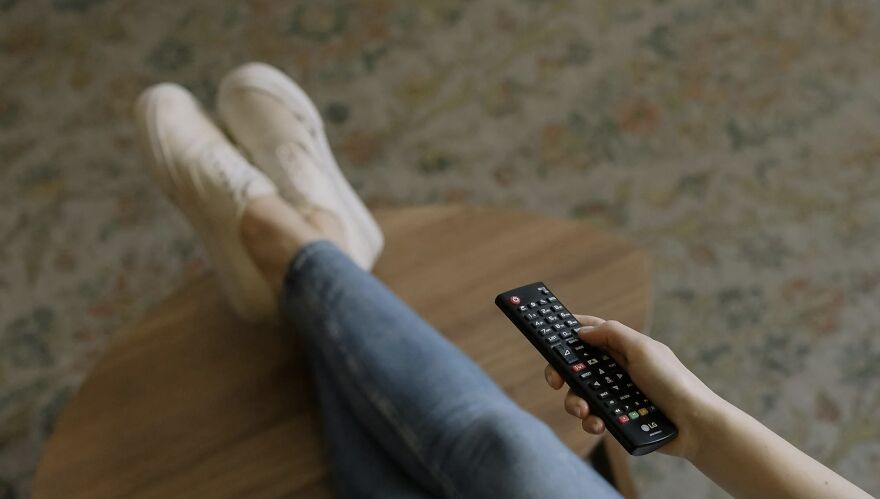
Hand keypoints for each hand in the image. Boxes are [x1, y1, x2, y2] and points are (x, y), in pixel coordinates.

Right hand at [544, 315, 721, 458]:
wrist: (694, 424)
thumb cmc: (673, 382)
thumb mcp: (642, 348)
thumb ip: (611, 334)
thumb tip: (582, 331)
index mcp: (623, 348)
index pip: (590, 333)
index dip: (569, 332)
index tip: (549, 334)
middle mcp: (617, 369)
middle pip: (578, 366)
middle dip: (563, 373)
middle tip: (556, 381)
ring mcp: (616, 394)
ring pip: (581, 394)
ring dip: (575, 402)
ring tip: (583, 411)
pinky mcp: (617, 417)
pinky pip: (593, 417)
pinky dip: (591, 421)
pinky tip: (598, 424)